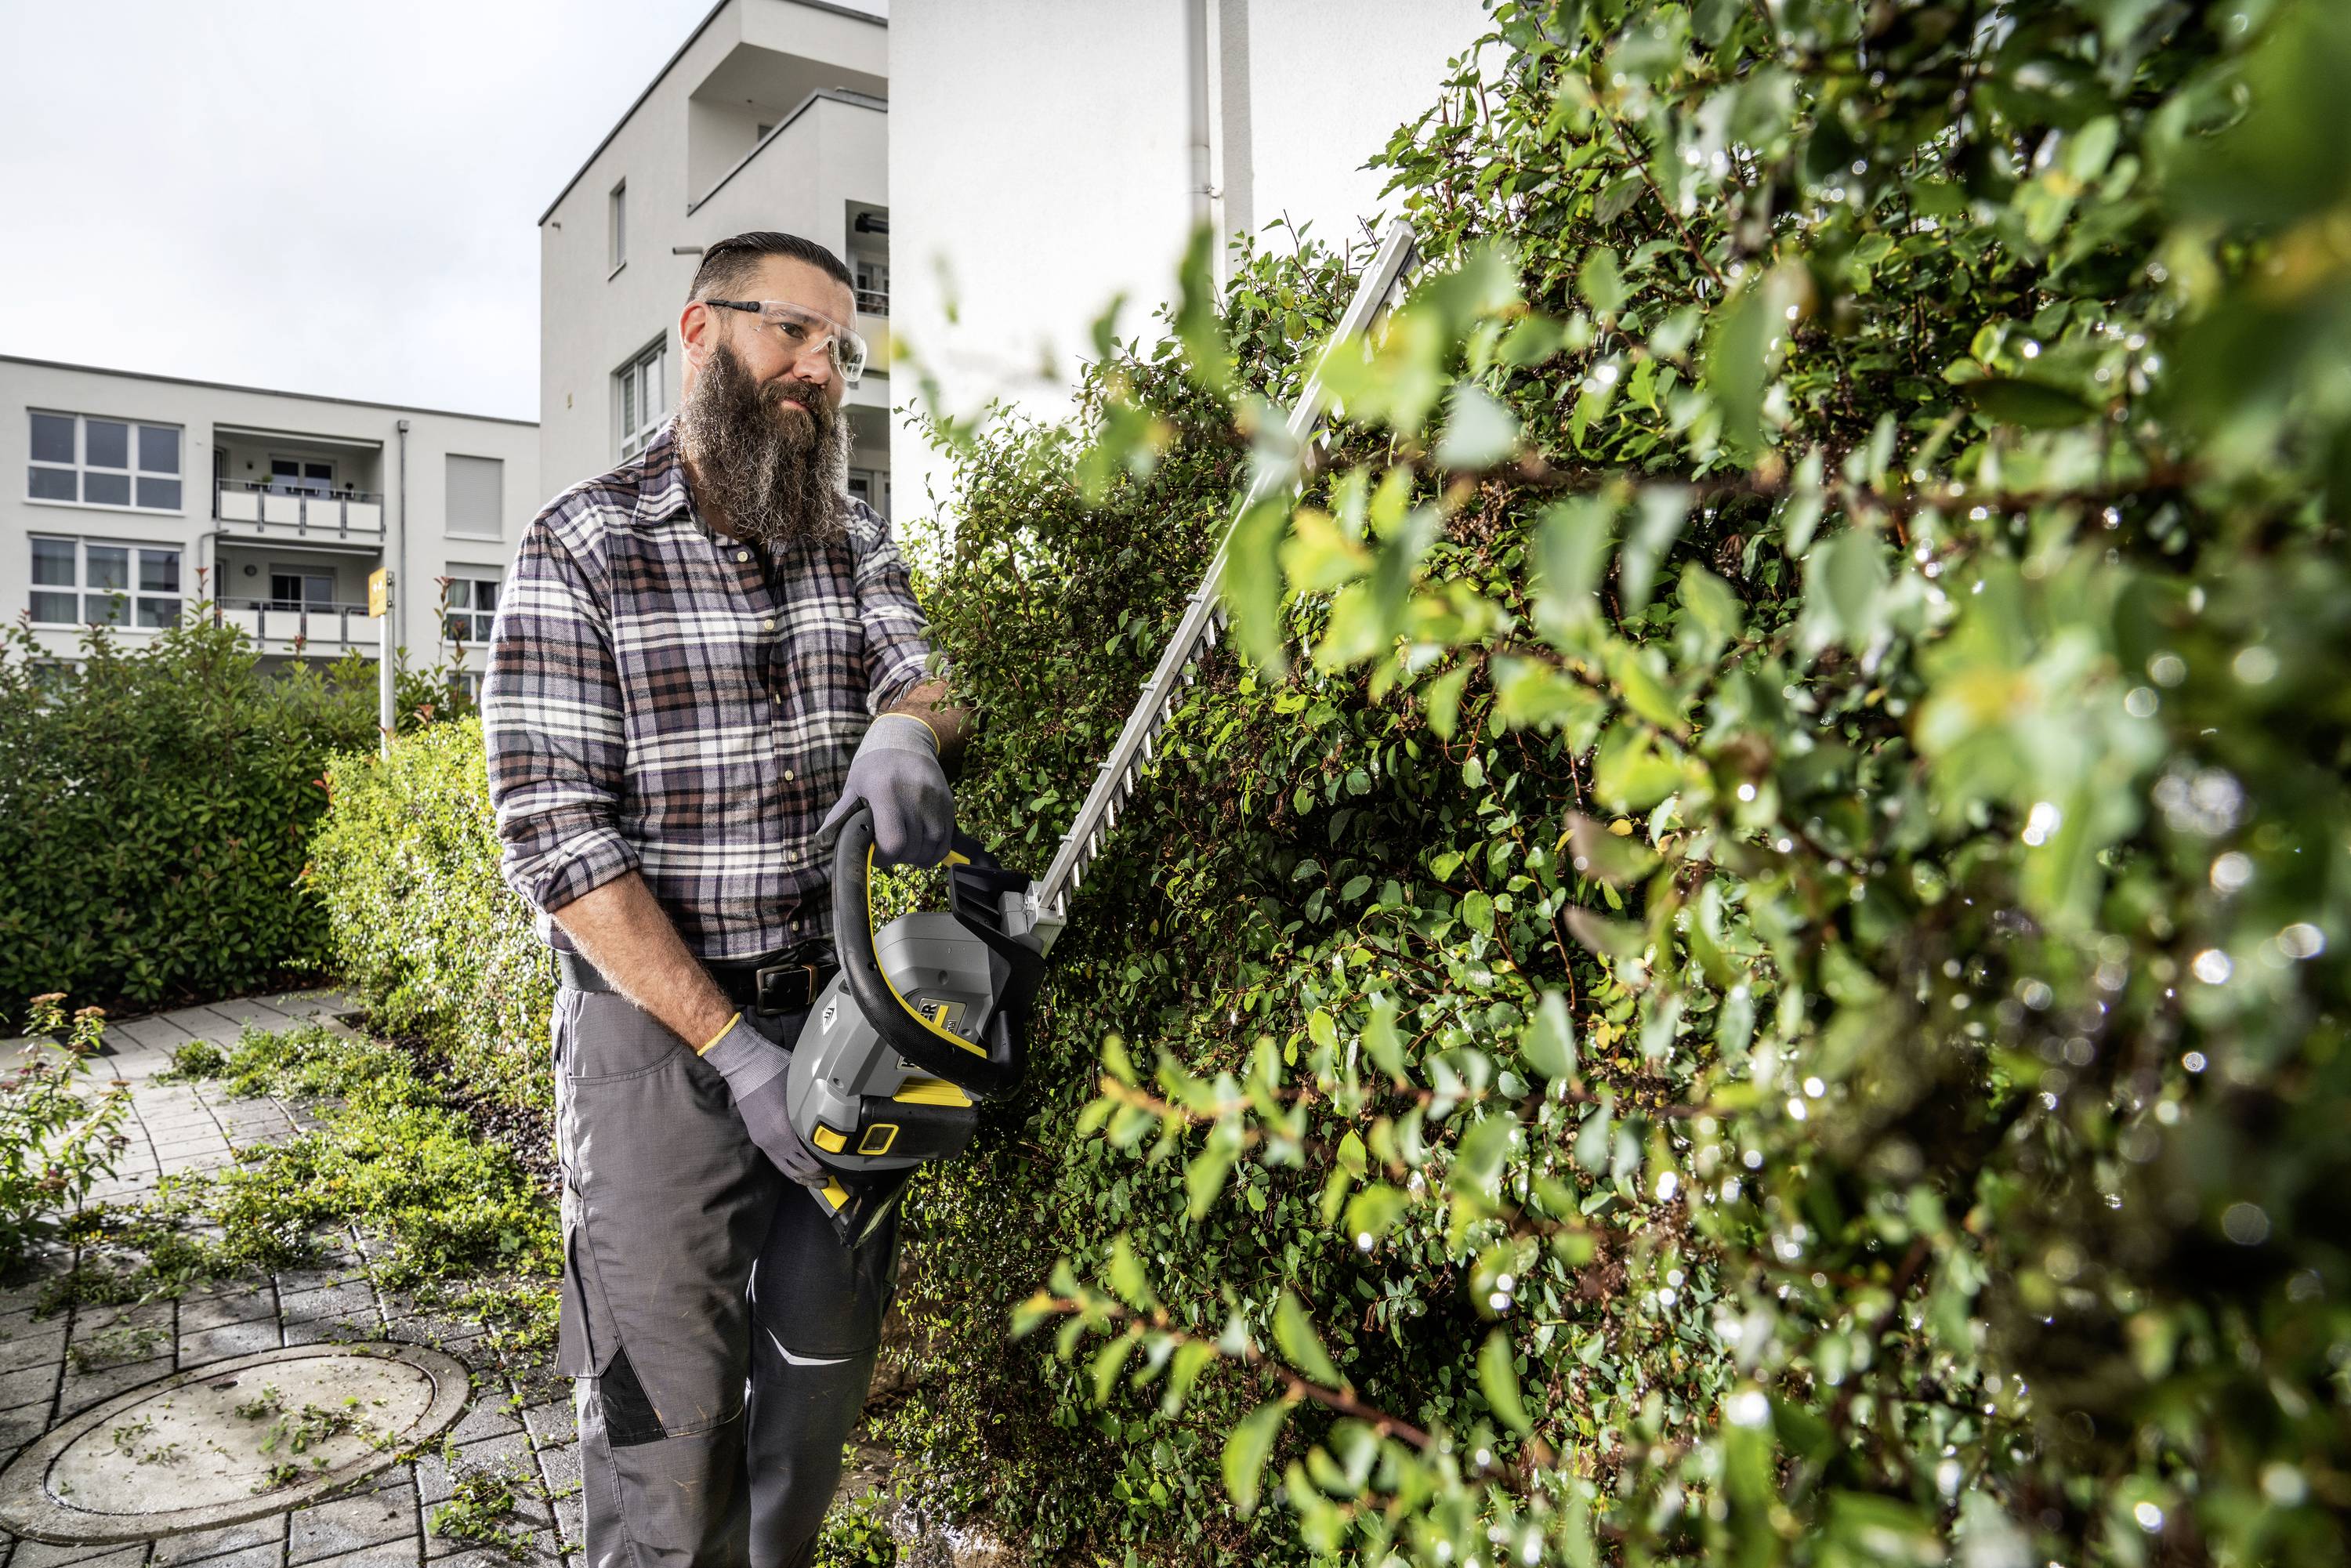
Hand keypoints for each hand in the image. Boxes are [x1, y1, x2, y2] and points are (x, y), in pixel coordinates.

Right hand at [697, 1016, 828, 1185]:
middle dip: (816, 1176)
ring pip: (786, 1169)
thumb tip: (833, 1118)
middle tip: (830, 1177)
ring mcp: (764, 1140)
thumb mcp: (801, 1088)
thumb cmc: (774, 1070)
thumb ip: (814, 1109)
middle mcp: (773, 1140)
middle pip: (798, 1169)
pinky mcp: (757, 1138)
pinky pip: (776, 1161)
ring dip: (803, 1177)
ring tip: (817, 1180)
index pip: (809, 1158)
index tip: (837, 1166)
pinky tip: (799, 1170)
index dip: (824, 1166)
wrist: (744, 1065)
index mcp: (785, 1128)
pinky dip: (790, 1169)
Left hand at [818, 712, 952, 867]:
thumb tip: (823, 843)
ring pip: (931, 847)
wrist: (905, 740)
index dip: (882, 858)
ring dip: (916, 857)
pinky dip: (934, 853)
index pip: (892, 842)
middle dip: (897, 858)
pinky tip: (921, 850)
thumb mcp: (854, 787)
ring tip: (904, 851)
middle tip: (888, 851)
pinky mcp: (948, 802)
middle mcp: (913, 794)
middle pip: (912, 848)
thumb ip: (841, 815)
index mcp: (884, 790)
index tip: (874, 854)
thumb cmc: (873, 767)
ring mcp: (934, 798)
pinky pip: (945, 840)